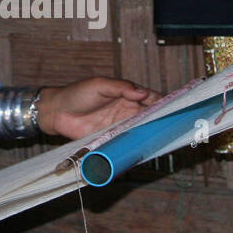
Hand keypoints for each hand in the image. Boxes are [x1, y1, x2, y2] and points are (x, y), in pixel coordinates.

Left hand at [37, 78, 162, 140]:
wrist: (57, 112)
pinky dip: (136, 145)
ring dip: (151, 134)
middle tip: (174, 126)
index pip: (151, 98)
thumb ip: (121, 87)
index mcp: (127, 94)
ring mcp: (120, 126)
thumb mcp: (99, 85)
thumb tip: (142, 92)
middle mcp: (127, 111)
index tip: (175, 108)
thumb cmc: (77, 93)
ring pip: (141, 130)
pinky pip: (128, 142)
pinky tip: (144, 148)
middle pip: (150, 116)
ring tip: (164, 139)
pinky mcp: (112, 139)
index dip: (163, 102)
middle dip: (162, 120)